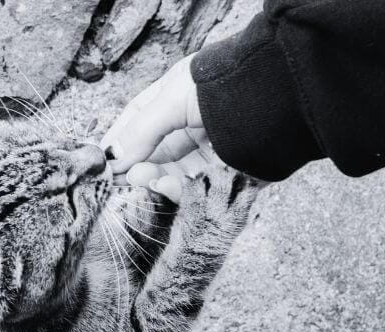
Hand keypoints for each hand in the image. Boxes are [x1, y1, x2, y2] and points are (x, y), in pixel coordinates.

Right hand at [100, 54, 218, 202]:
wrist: (283, 99)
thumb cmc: (226, 87)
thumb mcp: (172, 100)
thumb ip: (140, 130)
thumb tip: (110, 157)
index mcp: (177, 99)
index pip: (137, 122)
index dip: (118, 141)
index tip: (101, 161)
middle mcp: (191, 125)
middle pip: (152, 153)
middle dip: (134, 166)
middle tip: (119, 178)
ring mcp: (208, 152)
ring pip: (169, 174)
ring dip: (152, 180)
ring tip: (142, 182)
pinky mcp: (225, 176)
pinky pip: (194, 190)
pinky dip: (175, 191)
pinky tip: (164, 187)